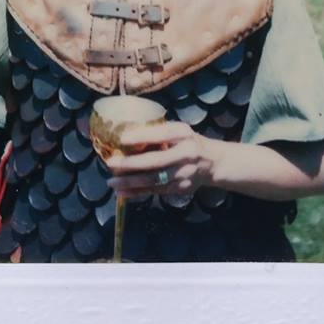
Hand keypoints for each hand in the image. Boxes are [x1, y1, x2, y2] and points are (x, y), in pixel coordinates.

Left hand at [105, 121, 219, 197]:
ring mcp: (184, 174)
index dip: (142, 137)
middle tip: (111, 163)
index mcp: (183, 134)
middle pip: (156, 161)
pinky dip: (137, 192)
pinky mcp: (181, 188)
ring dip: (130, 182)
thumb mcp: (177, 130)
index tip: (122, 139)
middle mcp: (186, 154)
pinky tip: (122, 193)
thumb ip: (158, 133)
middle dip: (131, 164)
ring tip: (112, 182)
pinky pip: (155, 191)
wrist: (212, 162)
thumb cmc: (187, 141)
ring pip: (154, 180)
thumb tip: (126, 136)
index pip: (162, 134)